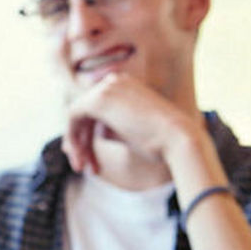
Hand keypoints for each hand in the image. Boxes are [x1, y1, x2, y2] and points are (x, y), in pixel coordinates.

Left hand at [63, 72, 205, 174]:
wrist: (178, 139)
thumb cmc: (161, 142)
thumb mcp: (131, 134)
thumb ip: (109, 130)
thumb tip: (82, 139)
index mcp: (126, 86)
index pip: (97, 111)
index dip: (88, 137)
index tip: (89, 161)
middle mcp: (115, 81)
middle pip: (86, 113)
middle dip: (81, 142)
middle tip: (83, 168)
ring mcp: (107, 87)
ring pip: (77, 116)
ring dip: (77, 144)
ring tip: (83, 168)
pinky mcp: (99, 98)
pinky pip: (72, 116)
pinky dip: (72, 137)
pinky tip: (79, 158)